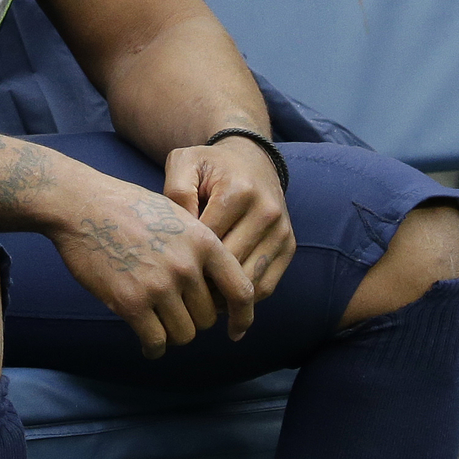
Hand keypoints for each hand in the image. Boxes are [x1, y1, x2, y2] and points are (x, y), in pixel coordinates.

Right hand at [48, 172, 259, 357]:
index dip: (243, 316)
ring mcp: (159, 285)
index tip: (237, 329)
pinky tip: (146, 343)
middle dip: (192, 319)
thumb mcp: (177, 216)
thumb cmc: (128, 208)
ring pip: (184, 334)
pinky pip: (156, 341)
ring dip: (172, 334)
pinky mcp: (131, 302)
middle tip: (173, 312)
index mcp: (203, 241)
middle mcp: (186, 265)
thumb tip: (215, 287)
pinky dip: (153, 348)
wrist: (82, 205)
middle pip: (207, 318)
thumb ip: (199, 249)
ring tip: (157, 323)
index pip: (242, 290)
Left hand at [163, 137, 294, 322]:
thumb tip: (180, 236)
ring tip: (199, 299)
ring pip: (251, 282)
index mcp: (239, 191)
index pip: (209, 243)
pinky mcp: (289, 245)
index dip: (186, 261)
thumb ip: (176, 193)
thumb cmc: (210, 165)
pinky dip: (244, 298)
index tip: (169, 267)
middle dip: (204, 283)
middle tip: (180, 291)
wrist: (251, 159)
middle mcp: (267, 211)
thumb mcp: (185, 163)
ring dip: (224, 298)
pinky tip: (222, 299)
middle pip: (231, 266)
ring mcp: (282, 230)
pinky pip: (267, 286)